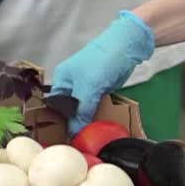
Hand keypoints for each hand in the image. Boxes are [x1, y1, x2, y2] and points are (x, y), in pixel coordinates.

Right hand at [50, 12, 155, 134]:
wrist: (129, 45)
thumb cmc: (103, 59)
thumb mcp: (89, 87)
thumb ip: (81, 110)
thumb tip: (74, 132)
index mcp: (62, 79)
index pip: (55, 105)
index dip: (58, 121)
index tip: (63, 138)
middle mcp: (73, 83)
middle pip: (70, 109)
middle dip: (74, 123)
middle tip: (78, 140)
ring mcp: (88, 86)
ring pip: (84, 109)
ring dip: (88, 120)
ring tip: (89, 137)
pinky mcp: (102, 89)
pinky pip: (97, 106)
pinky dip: (99, 114)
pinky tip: (100, 125)